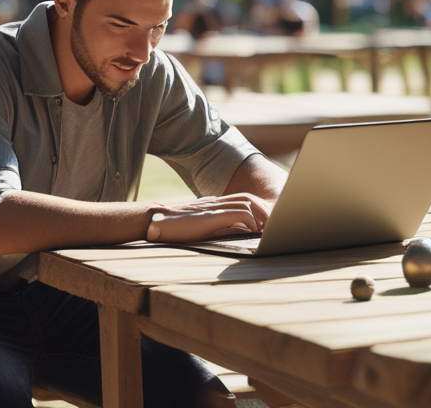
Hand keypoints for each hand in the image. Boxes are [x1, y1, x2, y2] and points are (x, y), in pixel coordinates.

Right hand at [146, 193, 271, 242]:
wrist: (154, 221)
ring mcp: (214, 207)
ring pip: (247, 203)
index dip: (257, 207)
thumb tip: (241, 231)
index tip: (267, 218)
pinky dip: (250, 220)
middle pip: (248, 198)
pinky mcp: (211, 216)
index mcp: (213, 203)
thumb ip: (219, 225)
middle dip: (264, 209)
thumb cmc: (174, 228)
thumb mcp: (200, 225)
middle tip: (275, 222)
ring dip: (261, 214)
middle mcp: (215, 202)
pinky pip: (238, 214)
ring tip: (269, 227)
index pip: (242, 198)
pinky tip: (254, 230)